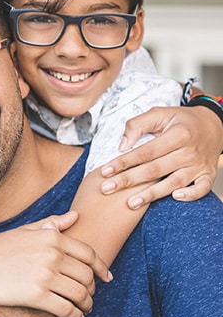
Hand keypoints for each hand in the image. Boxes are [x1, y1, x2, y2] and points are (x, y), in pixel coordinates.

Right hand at [0, 211, 109, 316]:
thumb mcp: (24, 232)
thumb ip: (51, 225)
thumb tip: (75, 216)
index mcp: (51, 237)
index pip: (89, 254)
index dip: (102, 268)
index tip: (106, 278)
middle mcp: (52, 254)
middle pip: (88, 275)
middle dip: (93, 288)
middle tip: (91, 296)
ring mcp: (45, 275)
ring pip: (81, 294)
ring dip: (87, 304)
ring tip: (84, 309)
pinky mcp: (37, 295)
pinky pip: (67, 308)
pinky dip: (75, 315)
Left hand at [100, 106, 222, 208]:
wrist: (213, 125)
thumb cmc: (180, 121)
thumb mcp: (160, 113)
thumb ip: (138, 125)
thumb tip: (122, 145)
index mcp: (177, 134)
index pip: (146, 152)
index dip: (124, 162)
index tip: (105, 171)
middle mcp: (189, 151)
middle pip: (155, 169)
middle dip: (128, 180)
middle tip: (107, 189)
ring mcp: (199, 165)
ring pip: (173, 182)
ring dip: (152, 194)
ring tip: (130, 203)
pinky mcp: (207, 174)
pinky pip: (202, 188)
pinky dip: (191, 194)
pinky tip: (174, 198)